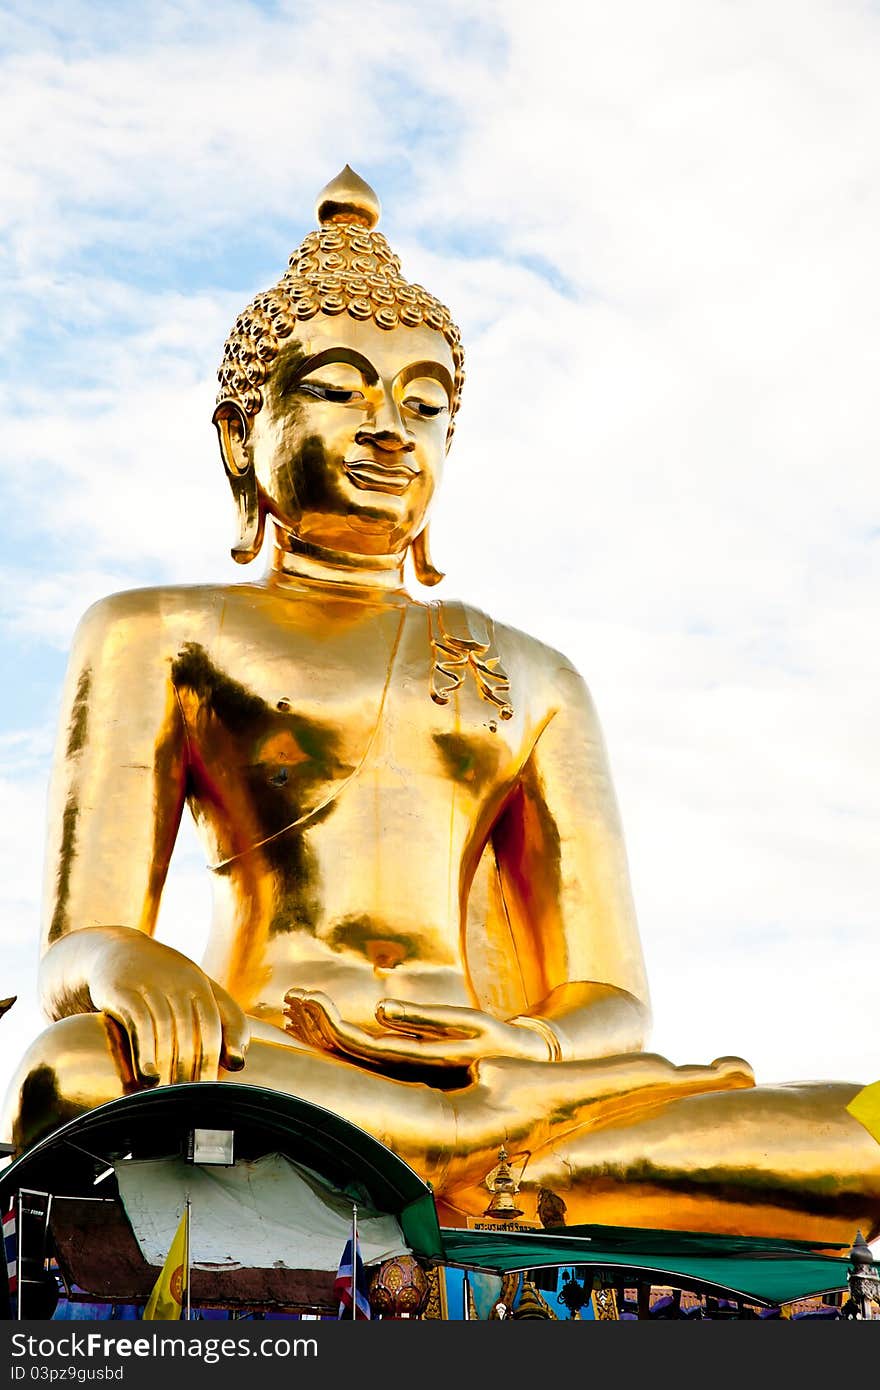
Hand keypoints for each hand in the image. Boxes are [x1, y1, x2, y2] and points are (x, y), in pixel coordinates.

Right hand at [86, 930, 249, 1085]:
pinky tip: (148, 1078)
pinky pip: (139, 1025)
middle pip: (197, 1030)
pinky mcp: (123, 991)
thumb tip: (238, 1064)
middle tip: (195, 1096)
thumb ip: (218, 1021)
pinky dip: (146, 1054)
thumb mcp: (191, 990)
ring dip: (172, 1066)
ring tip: (172, 1094)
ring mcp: (152, 984)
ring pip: (169, 1031)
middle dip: (198, 1066)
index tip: (234, 1071)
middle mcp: (180, 981)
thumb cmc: (160, 981)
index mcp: (201, 984)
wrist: (113, 952)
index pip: (227, 1016)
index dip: (233, 1043)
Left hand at [283, 989, 550, 1069]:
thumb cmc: (496, 1040)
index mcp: (411, 1062)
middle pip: (344, 1050)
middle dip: (316, 1021)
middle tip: (291, 994)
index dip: (326, 1023)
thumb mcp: (468, 1023)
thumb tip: (379, 1009)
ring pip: (348, 1052)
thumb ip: (422, 1020)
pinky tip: (318, 1019)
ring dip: (321, 1028)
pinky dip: (336, 1032)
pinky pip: (360, 1049)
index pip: (356, 1045)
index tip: (304, 997)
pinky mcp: (403, 1061)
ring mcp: (399, 1068)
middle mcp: (399, 1071)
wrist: (521, 1064)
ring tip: (294, 1003)